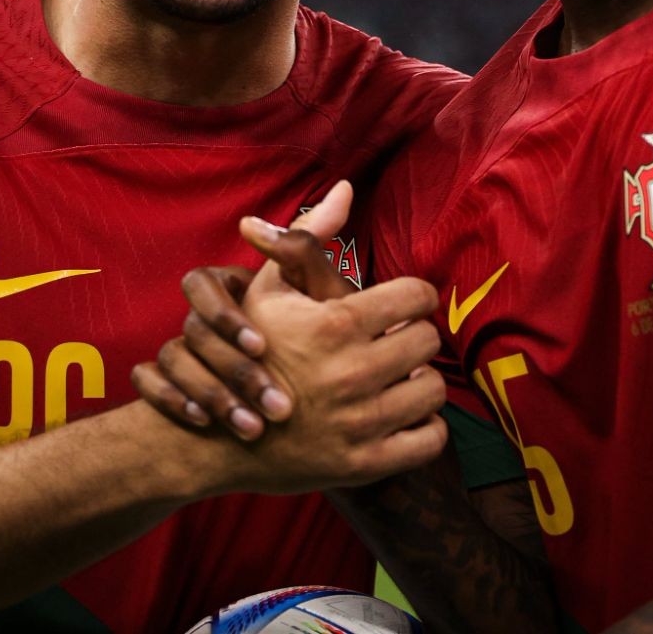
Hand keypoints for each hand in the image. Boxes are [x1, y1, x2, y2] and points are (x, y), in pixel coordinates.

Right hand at [132, 182, 361, 438]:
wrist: (292, 386)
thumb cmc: (307, 326)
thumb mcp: (314, 286)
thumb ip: (319, 244)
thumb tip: (346, 188)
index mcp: (223, 285)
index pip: (201, 284)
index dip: (225, 316)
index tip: (262, 346)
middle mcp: (197, 313)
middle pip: (188, 329)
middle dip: (226, 367)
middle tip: (265, 399)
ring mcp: (179, 346)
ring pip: (169, 358)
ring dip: (206, 391)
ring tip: (247, 424)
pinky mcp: (167, 378)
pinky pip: (147, 381)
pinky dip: (169, 399)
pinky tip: (202, 424)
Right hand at [210, 253, 446, 493]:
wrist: (220, 436)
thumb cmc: (250, 351)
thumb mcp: (269, 290)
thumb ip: (308, 237)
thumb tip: (345, 188)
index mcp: (336, 324)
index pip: (416, 296)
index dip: (410, 297)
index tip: (400, 306)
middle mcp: (353, 373)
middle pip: (428, 341)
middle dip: (413, 337)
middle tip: (394, 342)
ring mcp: (361, 423)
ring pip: (432, 390)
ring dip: (418, 381)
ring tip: (396, 377)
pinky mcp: (366, 464)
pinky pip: (429, 440)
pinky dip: (424, 427)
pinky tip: (400, 415)